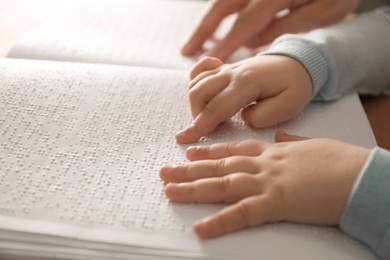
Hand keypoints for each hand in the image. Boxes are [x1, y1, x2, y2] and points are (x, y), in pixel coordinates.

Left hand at [160, 131, 369, 237]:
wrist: (359, 173)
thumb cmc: (339, 160)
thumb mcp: (312, 145)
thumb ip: (293, 141)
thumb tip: (282, 137)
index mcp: (271, 151)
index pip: (232, 149)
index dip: (208, 151)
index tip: (189, 152)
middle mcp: (263, 164)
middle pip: (218, 166)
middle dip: (189, 169)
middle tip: (164, 170)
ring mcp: (267, 182)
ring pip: (222, 184)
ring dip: (193, 189)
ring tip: (169, 190)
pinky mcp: (276, 203)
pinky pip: (242, 214)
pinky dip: (219, 222)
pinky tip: (200, 228)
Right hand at [175, 55, 311, 143]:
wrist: (297, 63)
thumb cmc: (294, 87)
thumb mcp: (288, 107)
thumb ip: (262, 117)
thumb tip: (242, 118)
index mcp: (247, 83)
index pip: (216, 107)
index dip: (199, 126)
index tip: (184, 139)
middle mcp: (232, 72)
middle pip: (199, 93)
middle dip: (197, 116)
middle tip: (209, 130)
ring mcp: (227, 68)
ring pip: (196, 83)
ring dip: (196, 104)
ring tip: (211, 117)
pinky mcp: (225, 67)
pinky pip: (201, 69)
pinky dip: (195, 81)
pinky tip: (203, 92)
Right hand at [181, 0, 359, 60]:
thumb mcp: (324, 10)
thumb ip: (288, 26)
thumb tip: (253, 42)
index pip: (245, 24)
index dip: (227, 44)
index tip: (212, 63)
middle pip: (223, 7)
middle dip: (203, 30)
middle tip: (185, 50)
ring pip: (223, 1)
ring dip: (206, 22)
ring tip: (193, 42)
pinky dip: (219, 13)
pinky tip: (213, 27)